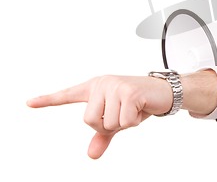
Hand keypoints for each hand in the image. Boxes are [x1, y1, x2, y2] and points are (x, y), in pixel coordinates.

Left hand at [26, 75, 172, 158]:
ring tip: (134, 109)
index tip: (29, 103)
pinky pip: (124, 122)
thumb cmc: (139, 103)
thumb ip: (102, 136)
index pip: (68, 95)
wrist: (164, 92)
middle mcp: (103, 84)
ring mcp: (115, 87)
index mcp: (96, 87)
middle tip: (123, 113)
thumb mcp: (118, 120)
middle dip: (108, 125)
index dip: (48, 100)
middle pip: (89, 120)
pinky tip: (141, 108)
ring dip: (124, 123)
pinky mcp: (129, 93)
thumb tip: (91, 155)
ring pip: (108, 123)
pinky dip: (134, 121)